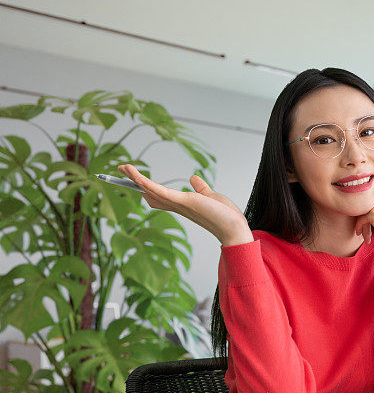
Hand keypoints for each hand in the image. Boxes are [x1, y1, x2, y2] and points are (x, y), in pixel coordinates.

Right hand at [118, 164, 253, 246]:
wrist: (232, 226)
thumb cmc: (224, 215)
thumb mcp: (210, 196)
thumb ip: (201, 188)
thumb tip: (193, 178)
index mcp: (181, 204)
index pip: (158, 195)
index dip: (146, 186)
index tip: (135, 178)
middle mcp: (175, 206)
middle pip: (149, 192)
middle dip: (135, 181)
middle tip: (122, 169)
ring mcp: (177, 204)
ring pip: (150, 189)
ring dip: (136, 178)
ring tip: (124, 166)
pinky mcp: (182, 201)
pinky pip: (159, 191)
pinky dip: (146, 182)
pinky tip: (136, 175)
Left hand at [353, 191, 373, 249]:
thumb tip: (362, 204)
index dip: (372, 212)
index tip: (373, 223)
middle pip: (368, 205)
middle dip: (366, 218)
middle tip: (368, 230)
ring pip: (363, 212)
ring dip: (363, 224)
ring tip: (367, 234)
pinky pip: (360, 219)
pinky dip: (359, 227)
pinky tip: (361, 234)